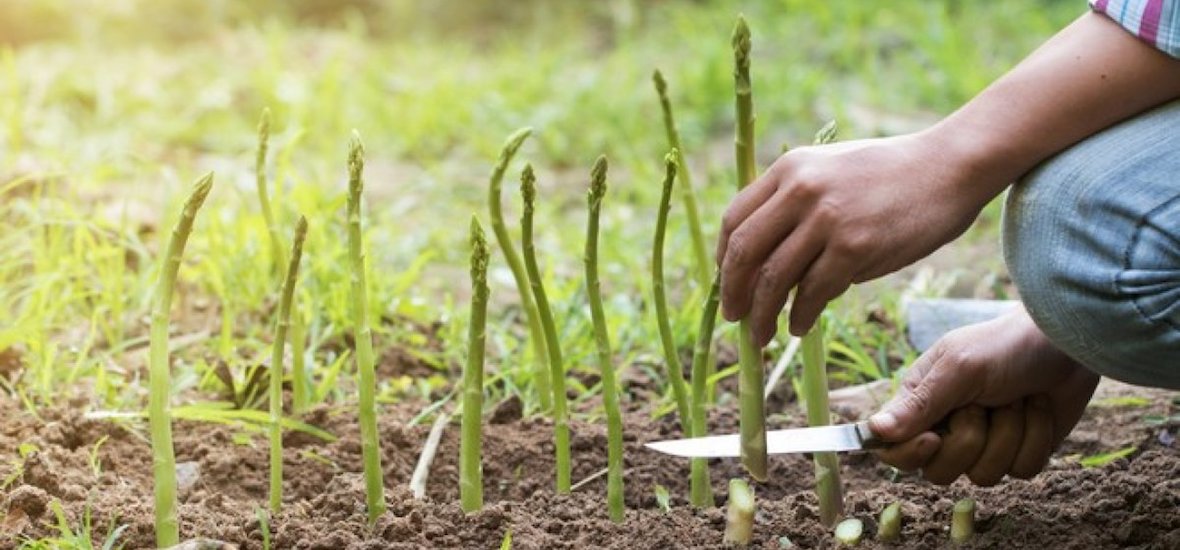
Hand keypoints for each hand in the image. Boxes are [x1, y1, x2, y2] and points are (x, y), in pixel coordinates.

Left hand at [716, 133, 1000, 343]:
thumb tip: (766, 256)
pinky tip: (799, 327)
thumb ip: (797, 201)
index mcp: (789, 168)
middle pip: (744, 253)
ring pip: (773, 279)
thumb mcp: (831, 170)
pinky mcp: (854, 247)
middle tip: (733, 318)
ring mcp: (826, 218)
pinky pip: (811, 293)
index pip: (734, 219)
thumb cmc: (893, 174)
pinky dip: (800, 316)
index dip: (725, 259)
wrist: (950, 166)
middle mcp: (801, 190)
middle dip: (732, 292)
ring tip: (761, 335)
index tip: (727, 283)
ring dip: (761, 315)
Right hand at [870, 307, 1099, 485]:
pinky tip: (1038, 410)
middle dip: (969, 441)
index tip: (933, 439)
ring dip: (1008, 435)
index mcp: (920, 403)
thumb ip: (919, 404)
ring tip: (1016, 401)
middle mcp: (947, 428)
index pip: (892, 448)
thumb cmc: (1005, 346)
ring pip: (983, 476)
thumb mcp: (958, 369)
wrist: (1065, 343)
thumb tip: (874, 430)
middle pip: (937, 472)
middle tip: (985, 406)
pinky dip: (1034, 439)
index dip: (908, 453)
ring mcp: (985, 444)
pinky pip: (1020, 471)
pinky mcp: (1019, 453)